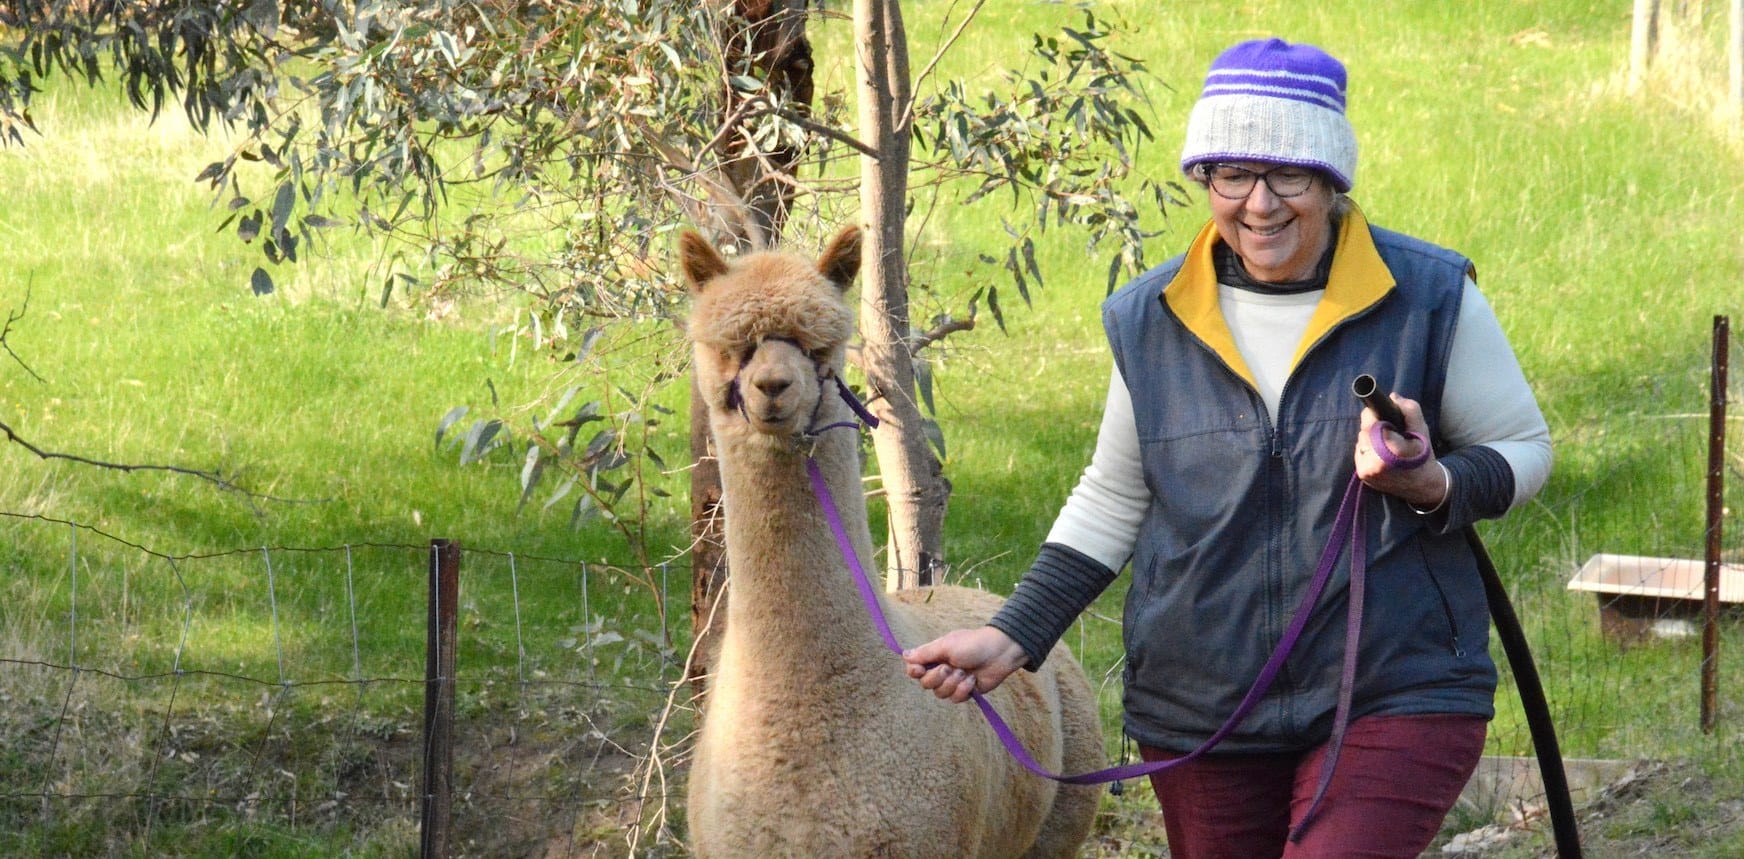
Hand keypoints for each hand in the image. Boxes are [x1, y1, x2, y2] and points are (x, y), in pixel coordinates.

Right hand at [902, 626, 1028, 702]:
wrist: (999, 653)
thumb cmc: (973, 644)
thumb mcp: (946, 646)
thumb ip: (925, 653)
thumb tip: (904, 655)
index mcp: (934, 656)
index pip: (914, 669)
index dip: (915, 672)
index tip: (920, 669)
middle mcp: (941, 670)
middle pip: (926, 684)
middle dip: (938, 678)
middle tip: (950, 667)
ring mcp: (952, 682)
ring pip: (940, 694)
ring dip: (953, 683)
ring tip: (965, 672)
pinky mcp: (964, 691)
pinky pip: (955, 699)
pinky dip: (964, 689)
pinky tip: (972, 680)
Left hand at [1354, 393, 1447, 507]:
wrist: (1423, 486)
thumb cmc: (1423, 455)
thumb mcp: (1422, 430)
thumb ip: (1409, 410)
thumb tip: (1393, 397)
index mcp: (1391, 450)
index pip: (1370, 422)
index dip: (1374, 415)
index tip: (1381, 415)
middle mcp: (1375, 462)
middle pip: (1364, 431)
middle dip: (1374, 427)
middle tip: (1389, 431)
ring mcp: (1366, 470)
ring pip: (1360, 442)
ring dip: (1370, 438)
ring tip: (1386, 443)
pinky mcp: (1363, 475)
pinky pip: (1360, 453)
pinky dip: (1368, 450)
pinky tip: (1381, 453)